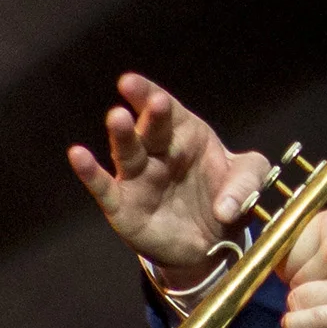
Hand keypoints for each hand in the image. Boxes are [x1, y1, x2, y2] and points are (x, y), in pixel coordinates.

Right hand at [68, 74, 269, 282]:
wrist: (210, 245)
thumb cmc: (222, 199)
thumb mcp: (247, 183)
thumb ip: (246, 181)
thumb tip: (227, 207)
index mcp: (185, 135)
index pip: (167, 110)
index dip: (149, 94)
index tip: (134, 83)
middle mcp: (158, 152)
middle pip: (148, 128)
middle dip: (146, 113)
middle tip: (141, 94)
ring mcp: (139, 179)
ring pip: (127, 153)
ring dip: (121, 135)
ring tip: (117, 117)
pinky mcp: (124, 206)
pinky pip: (105, 188)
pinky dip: (91, 173)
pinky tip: (78, 156)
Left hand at [276, 170, 326, 327]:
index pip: (289, 242)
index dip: (294, 251)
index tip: (301, 258)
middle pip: (293, 273)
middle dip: (302, 276)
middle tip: (316, 278)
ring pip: (299, 300)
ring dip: (304, 301)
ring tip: (315, 300)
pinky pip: (312, 324)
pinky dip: (301, 326)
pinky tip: (302, 324)